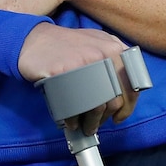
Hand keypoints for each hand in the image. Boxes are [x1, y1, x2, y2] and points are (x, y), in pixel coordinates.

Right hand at [18, 21, 139, 133]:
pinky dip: (73, 120)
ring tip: (83, 126)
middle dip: (105, 118)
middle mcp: (102, 54)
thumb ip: (115, 59)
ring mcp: (82, 64)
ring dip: (91, 124)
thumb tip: (127, 90)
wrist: (34, 39)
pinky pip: (73, 106)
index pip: (131, 86)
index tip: (119, 116)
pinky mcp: (63, 73)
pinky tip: (70, 121)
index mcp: (114, 48)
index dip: (127, 107)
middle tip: (95, 124)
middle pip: (114, 100)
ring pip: (96, 106)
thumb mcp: (98, 42)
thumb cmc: (68, 45)